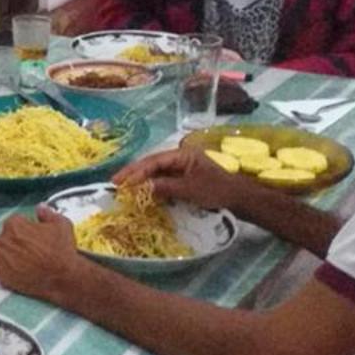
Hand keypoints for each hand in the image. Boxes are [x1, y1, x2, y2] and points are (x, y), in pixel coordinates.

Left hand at [0, 205, 81, 303]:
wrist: (62, 277)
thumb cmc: (61, 251)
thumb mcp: (61, 224)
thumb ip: (47, 213)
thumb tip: (40, 208)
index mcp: (14, 225)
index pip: (15, 222)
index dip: (27, 228)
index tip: (34, 236)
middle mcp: (3, 240)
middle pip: (7, 237)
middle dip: (18, 241)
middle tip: (33, 250)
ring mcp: (0, 259)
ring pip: (4, 253)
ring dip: (13, 255)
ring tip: (30, 261)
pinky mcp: (1, 275)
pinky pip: (2, 269)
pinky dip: (10, 270)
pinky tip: (24, 271)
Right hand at [112, 144, 239, 211]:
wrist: (239, 199)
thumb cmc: (216, 191)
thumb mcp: (189, 190)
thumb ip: (164, 187)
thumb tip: (140, 188)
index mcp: (183, 154)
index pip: (154, 160)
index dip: (136, 170)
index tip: (120, 181)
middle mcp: (181, 158)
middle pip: (153, 164)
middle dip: (134, 174)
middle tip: (115, 184)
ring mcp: (184, 168)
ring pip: (157, 173)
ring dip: (142, 180)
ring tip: (123, 189)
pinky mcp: (186, 179)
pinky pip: (165, 181)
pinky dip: (153, 187)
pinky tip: (142, 194)